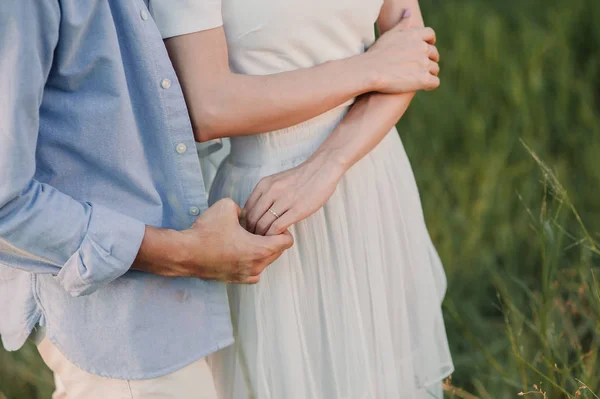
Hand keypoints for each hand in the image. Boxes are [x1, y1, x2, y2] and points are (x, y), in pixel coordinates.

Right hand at [136, 199, 293, 283]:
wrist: (185, 253)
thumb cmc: (206, 231)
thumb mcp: (227, 206)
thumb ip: (243, 207)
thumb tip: (246, 212)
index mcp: (260, 249)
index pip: (287, 241)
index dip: (282, 229)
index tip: (272, 223)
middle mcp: (257, 266)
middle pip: (278, 252)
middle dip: (272, 239)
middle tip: (259, 229)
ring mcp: (247, 275)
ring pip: (266, 261)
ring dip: (262, 250)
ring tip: (248, 239)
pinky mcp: (237, 280)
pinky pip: (254, 270)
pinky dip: (252, 261)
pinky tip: (240, 250)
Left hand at [243, 151, 346, 235]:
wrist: (322, 169)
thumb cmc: (301, 177)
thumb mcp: (277, 180)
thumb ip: (266, 193)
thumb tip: (256, 210)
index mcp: (264, 184)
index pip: (247, 209)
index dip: (246, 223)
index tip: (251, 231)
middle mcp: (271, 191)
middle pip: (252, 218)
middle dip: (252, 232)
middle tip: (256, 240)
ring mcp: (284, 201)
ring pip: (263, 224)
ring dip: (263, 236)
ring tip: (266, 242)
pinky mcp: (297, 210)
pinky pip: (277, 227)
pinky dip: (275, 236)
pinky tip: (279, 237)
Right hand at [365, 12, 439, 92]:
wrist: (371, 71)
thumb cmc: (376, 54)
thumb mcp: (389, 34)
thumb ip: (402, 23)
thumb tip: (409, 11)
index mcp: (415, 35)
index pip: (430, 35)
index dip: (430, 42)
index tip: (427, 47)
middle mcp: (422, 48)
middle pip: (434, 53)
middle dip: (430, 59)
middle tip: (421, 67)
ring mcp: (424, 64)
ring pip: (434, 68)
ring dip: (429, 73)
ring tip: (419, 78)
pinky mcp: (423, 79)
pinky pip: (434, 82)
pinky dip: (430, 84)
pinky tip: (423, 86)